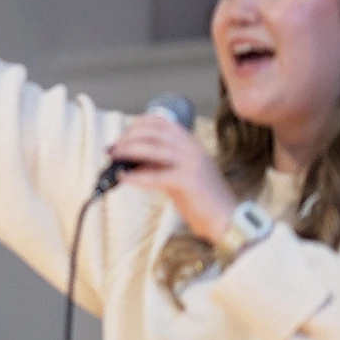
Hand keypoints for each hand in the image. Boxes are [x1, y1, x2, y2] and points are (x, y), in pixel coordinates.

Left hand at [110, 114, 237, 241]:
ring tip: (113, 158)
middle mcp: (192, 148)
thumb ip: (157, 162)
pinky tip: (124, 178)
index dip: (137, 125)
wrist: (226, 218)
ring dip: (128, 151)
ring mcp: (192, 163)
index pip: (160, 122)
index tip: (121, 136)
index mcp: (190, 143)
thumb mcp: (177, 171)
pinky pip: (157, 175)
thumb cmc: (200, 197)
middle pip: (153, 132)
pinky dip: (137, 176)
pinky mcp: (189, 181)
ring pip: (154, 149)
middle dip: (128, 138)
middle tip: (112, 149)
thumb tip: (127, 158)